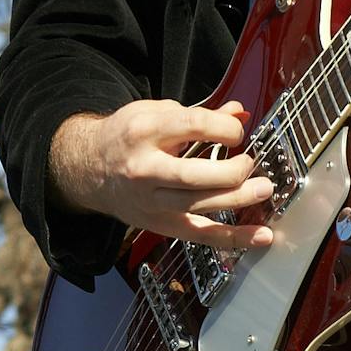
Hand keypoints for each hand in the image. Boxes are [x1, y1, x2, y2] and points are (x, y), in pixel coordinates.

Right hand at [49, 98, 274, 248]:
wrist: (87, 167)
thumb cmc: (127, 135)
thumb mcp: (157, 112)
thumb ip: (200, 114)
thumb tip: (240, 114)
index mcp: (145, 131)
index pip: (193, 127)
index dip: (224, 129)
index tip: (238, 132)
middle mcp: (145, 169)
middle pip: (193, 175)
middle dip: (231, 170)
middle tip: (251, 162)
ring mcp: (150, 201)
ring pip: (197, 206)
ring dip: (237, 200)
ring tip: (264, 190)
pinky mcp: (159, 224)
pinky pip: (199, 234)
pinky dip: (232, 237)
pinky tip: (259, 236)